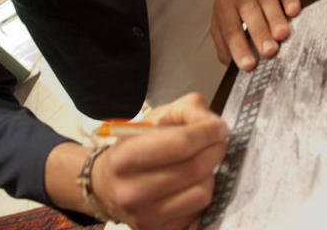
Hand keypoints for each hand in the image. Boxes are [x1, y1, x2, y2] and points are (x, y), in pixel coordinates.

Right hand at [91, 93, 228, 229]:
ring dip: (210, 173)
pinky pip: (198, 211)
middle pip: (194, 168)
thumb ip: (186, 110)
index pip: (181, 143)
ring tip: (203, 162)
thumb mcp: (154, 119)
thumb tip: (213, 124)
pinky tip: (192, 182)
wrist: (107, 186)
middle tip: (218, 141)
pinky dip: (201, 192)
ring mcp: (146, 217)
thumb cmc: (134, 148)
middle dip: (215, 149)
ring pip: (201, 192)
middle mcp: (132, 192)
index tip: (219, 127)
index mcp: (125, 158)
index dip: (207, 132)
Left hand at [211, 0, 300, 70]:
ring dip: (275, 18)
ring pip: (267, 2)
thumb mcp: (220, 14)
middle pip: (250, 16)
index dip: (238, 47)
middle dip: (259, 34)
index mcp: (226, 9)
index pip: (231, 30)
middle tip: (268, 51)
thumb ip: (223, 40)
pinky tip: (293, 10)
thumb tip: (229, 65)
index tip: (248, 65)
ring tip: (281, 35)